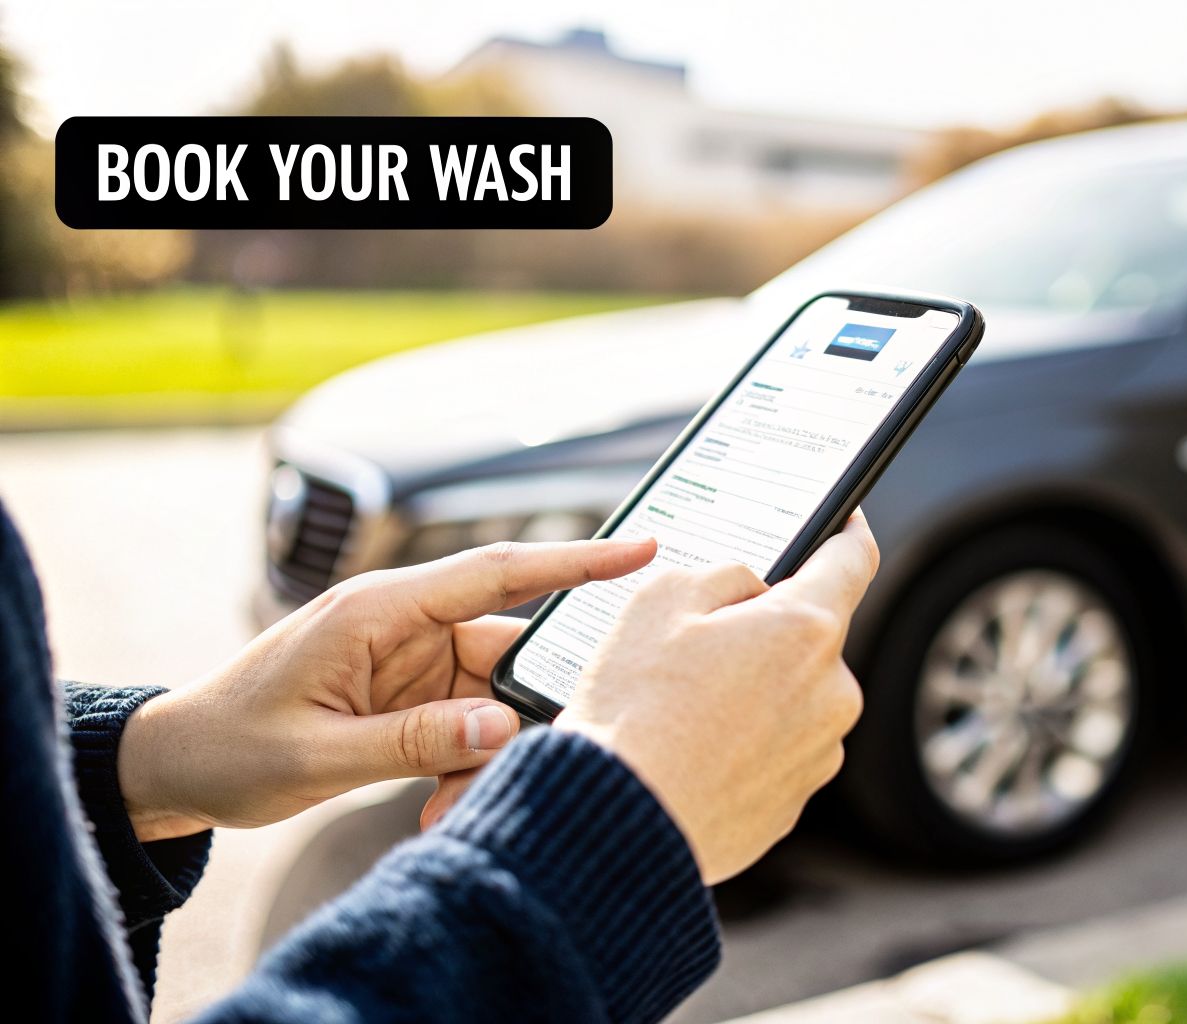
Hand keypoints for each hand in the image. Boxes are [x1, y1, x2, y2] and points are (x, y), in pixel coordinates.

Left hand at [116, 539, 656, 841]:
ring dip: (484, 756)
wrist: (176, 766)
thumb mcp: (319, 754)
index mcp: (377, 610)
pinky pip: (466, 725)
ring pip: (492, 700)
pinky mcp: (409, 694)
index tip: (640, 550)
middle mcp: (403, 625)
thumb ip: (413, 741)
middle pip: (507, 653)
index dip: (573, 562)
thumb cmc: (228, 746)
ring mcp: (410, 660)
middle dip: (519, 716)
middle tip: (520, 769)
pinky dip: (462, 766)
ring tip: (442, 809)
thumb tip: (502, 730)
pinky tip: (433, 805)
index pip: (495, 572)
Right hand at [423, 514, 877, 882]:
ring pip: (793, 699)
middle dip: (767, 632)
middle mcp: (832, 694)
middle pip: (812, 639)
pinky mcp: (793, 806)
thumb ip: (722, 576)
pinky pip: (775, 754)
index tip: (843, 519)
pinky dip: (743, 746)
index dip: (846, 530)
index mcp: (806, 630)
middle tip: (701, 642)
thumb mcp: (660, 601)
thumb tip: (751, 587)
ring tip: (683, 708)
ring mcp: (818, 755)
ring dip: (755, 692)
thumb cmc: (634, 707)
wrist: (615, 823)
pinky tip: (690, 752)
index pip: (852, 560)